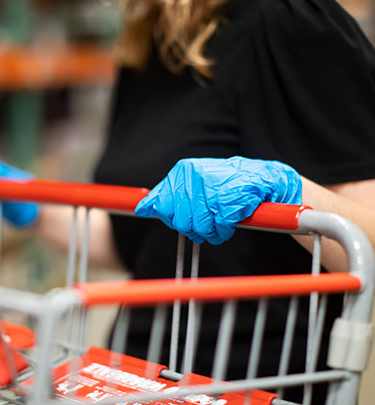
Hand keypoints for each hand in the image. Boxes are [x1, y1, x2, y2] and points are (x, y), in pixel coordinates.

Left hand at [135, 156, 301, 244]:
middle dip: (194, 229)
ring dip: (211, 232)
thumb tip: (141, 209)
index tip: (186, 217)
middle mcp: (196, 177)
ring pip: (199, 228)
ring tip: (219, 222)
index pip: (163, 208)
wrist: (263, 178)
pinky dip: (225, 231)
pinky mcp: (232, 200)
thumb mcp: (191, 183)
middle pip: (181, 222)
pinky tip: (231, 222)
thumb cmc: (224, 185)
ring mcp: (214, 187)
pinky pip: (220, 228)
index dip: (174, 219)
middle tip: (207, 222)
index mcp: (183, 172)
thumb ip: (166, 195)